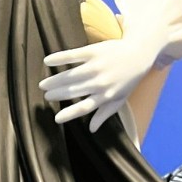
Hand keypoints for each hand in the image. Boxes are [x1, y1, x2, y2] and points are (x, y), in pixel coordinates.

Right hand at [40, 0, 181, 134]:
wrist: (138, 54)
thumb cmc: (128, 80)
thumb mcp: (119, 100)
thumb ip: (104, 114)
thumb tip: (92, 130)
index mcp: (105, 97)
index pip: (84, 108)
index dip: (70, 114)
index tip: (57, 119)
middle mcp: (99, 83)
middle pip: (74, 91)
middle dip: (58, 94)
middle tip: (46, 96)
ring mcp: (96, 67)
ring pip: (71, 75)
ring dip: (55, 80)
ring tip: (43, 85)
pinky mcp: (93, 52)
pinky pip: (73, 56)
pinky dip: (60, 59)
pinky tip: (47, 61)